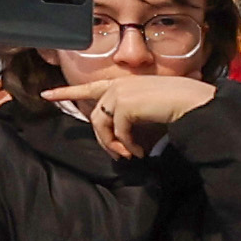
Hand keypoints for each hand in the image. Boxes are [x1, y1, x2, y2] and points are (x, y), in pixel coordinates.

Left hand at [60, 67, 217, 153]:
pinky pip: (118, 133)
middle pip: (96, 118)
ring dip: (114, 145)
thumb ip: (130, 117)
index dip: (66, 91)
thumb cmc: (178, 107)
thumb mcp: (149, 110)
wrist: (195, 104)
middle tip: (119, 155)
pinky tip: (139, 153)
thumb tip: (119, 140)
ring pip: (102, 126)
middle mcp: (118, 85)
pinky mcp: (125, 105)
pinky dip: (127, 146)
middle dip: (104, 140)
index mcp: (123, 84)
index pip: (89, 88)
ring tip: (129, 156)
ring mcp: (120, 93)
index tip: (45, 94)